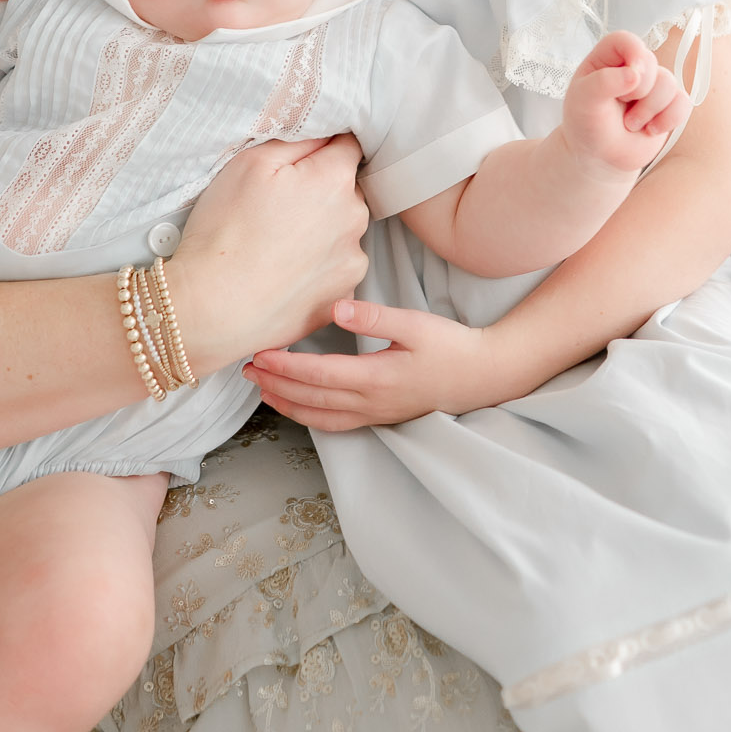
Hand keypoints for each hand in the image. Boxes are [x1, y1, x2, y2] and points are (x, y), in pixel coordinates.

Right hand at [168, 136, 368, 373]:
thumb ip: (298, 138)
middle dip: (319, 190)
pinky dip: (316, 267)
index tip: (296, 162)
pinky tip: (283, 271)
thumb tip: (326, 130)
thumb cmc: (226, 231)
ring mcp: (352, 262)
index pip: (347, 145)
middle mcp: (355, 220)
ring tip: (275, 244)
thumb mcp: (251, 162)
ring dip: (320, 230)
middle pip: (346, 189)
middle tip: (275, 206)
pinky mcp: (342, 296)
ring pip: (342, 230)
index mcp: (335, 180)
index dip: (321, 147)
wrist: (215, 308)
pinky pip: (335, 268)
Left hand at [247, 297, 497, 426]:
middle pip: (311, 398)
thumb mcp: (416, 324)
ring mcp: (375, 413)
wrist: (484, 377)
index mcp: (376, 378)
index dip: (285, 366)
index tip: (259, 353)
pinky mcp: (380, 416)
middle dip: (275, 384)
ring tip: (261, 390)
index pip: (318, 374)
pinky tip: (297, 407)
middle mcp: (371, 402)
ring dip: (287, 404)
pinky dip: (309, 416)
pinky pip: (335, 423)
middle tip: (246, 369)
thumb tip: (337, 308)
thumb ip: (376, 317)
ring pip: (320, 416)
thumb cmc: (452, 347)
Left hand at [564, 30, 690, 176]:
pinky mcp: (668, 105)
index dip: (634, 52)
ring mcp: (652, 86)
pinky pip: (684, 102)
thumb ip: (603, 83)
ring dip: (649, 109)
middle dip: (638, 91)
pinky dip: (669, 119)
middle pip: (651, 63)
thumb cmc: (586, 124)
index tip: (632, 74)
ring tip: (630, 124)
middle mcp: (632, 67)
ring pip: (669, 83)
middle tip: (621, 106)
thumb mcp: (583, 101)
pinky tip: (650, 130)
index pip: (625, 40)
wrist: (600, 157)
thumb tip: (634, 74)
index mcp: (607, 59)